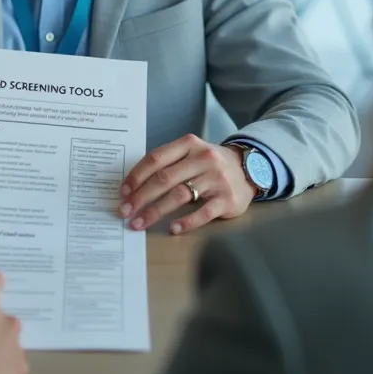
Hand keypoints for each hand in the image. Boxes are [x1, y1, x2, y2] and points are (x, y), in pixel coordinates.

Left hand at [118, 134, 255, 234]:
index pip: (156, 158)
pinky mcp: (228, 199)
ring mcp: (217, 179)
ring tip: (139, 223)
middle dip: (140, 197)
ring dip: (155, 211)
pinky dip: (186, 222)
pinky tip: (173, 229)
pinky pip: (203, 212)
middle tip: (125, 211)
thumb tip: (133, 186)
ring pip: (180, 195)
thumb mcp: (191, 154)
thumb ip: (168, 163)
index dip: (136, 176)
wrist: (250, 169)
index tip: (122, 192)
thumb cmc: (210, 164)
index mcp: (189, 144)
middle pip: (164, 178)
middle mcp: (203, 159)